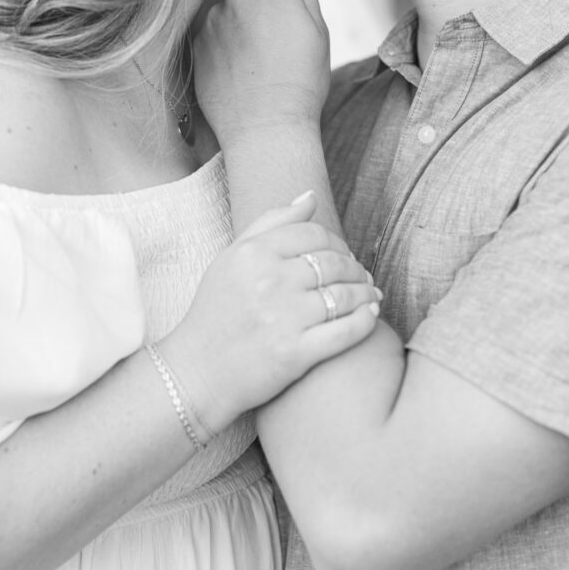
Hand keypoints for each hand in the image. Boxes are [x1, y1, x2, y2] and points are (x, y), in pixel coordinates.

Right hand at [159, 192, 379, 433]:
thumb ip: (271, 222)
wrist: (197, 373)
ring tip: (370, 294)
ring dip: (365, 292)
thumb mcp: (231, 257)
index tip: (343, 255)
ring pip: (345, 295)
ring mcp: (283, 318)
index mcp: (253, 254)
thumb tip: (310, 196)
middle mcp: (269, 281)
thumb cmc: (216, 312)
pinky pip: (347, 331)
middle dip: (355, 268)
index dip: (337, 242)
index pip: (314, 234)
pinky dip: (366, 321)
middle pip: (334, 262)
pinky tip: (371, 315)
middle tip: (362, 276)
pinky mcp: (295, 353)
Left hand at [194, 0, 329, 146]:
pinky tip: (242, 66)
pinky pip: (213, 30)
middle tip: (279, 30)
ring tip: (260, 55)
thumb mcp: (317, 29)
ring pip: (230, 5)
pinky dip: (226, 41)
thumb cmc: (302, 81)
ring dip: (242, 18)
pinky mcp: (197, 43)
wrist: (266, 127)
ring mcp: (213, 20)